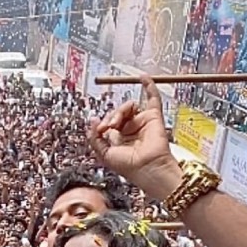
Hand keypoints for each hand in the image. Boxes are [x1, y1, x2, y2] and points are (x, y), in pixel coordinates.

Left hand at [85, 77, 181, 192]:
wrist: (147, 168)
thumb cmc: (129, 166)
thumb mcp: (104, 154)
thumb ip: (94, 138)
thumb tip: (92, 120)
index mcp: (120, 139)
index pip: (109, 122)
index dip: (102, 123)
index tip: (100, 129)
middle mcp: (131, 130)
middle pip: (117, 112)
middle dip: (110, 117)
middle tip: (107, 127)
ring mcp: (142, 122)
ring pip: (128, 106)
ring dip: (120, 111)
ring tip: (117, 123)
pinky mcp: (154, 117)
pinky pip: (152, 98)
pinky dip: (149, 86)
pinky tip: (143, 78)